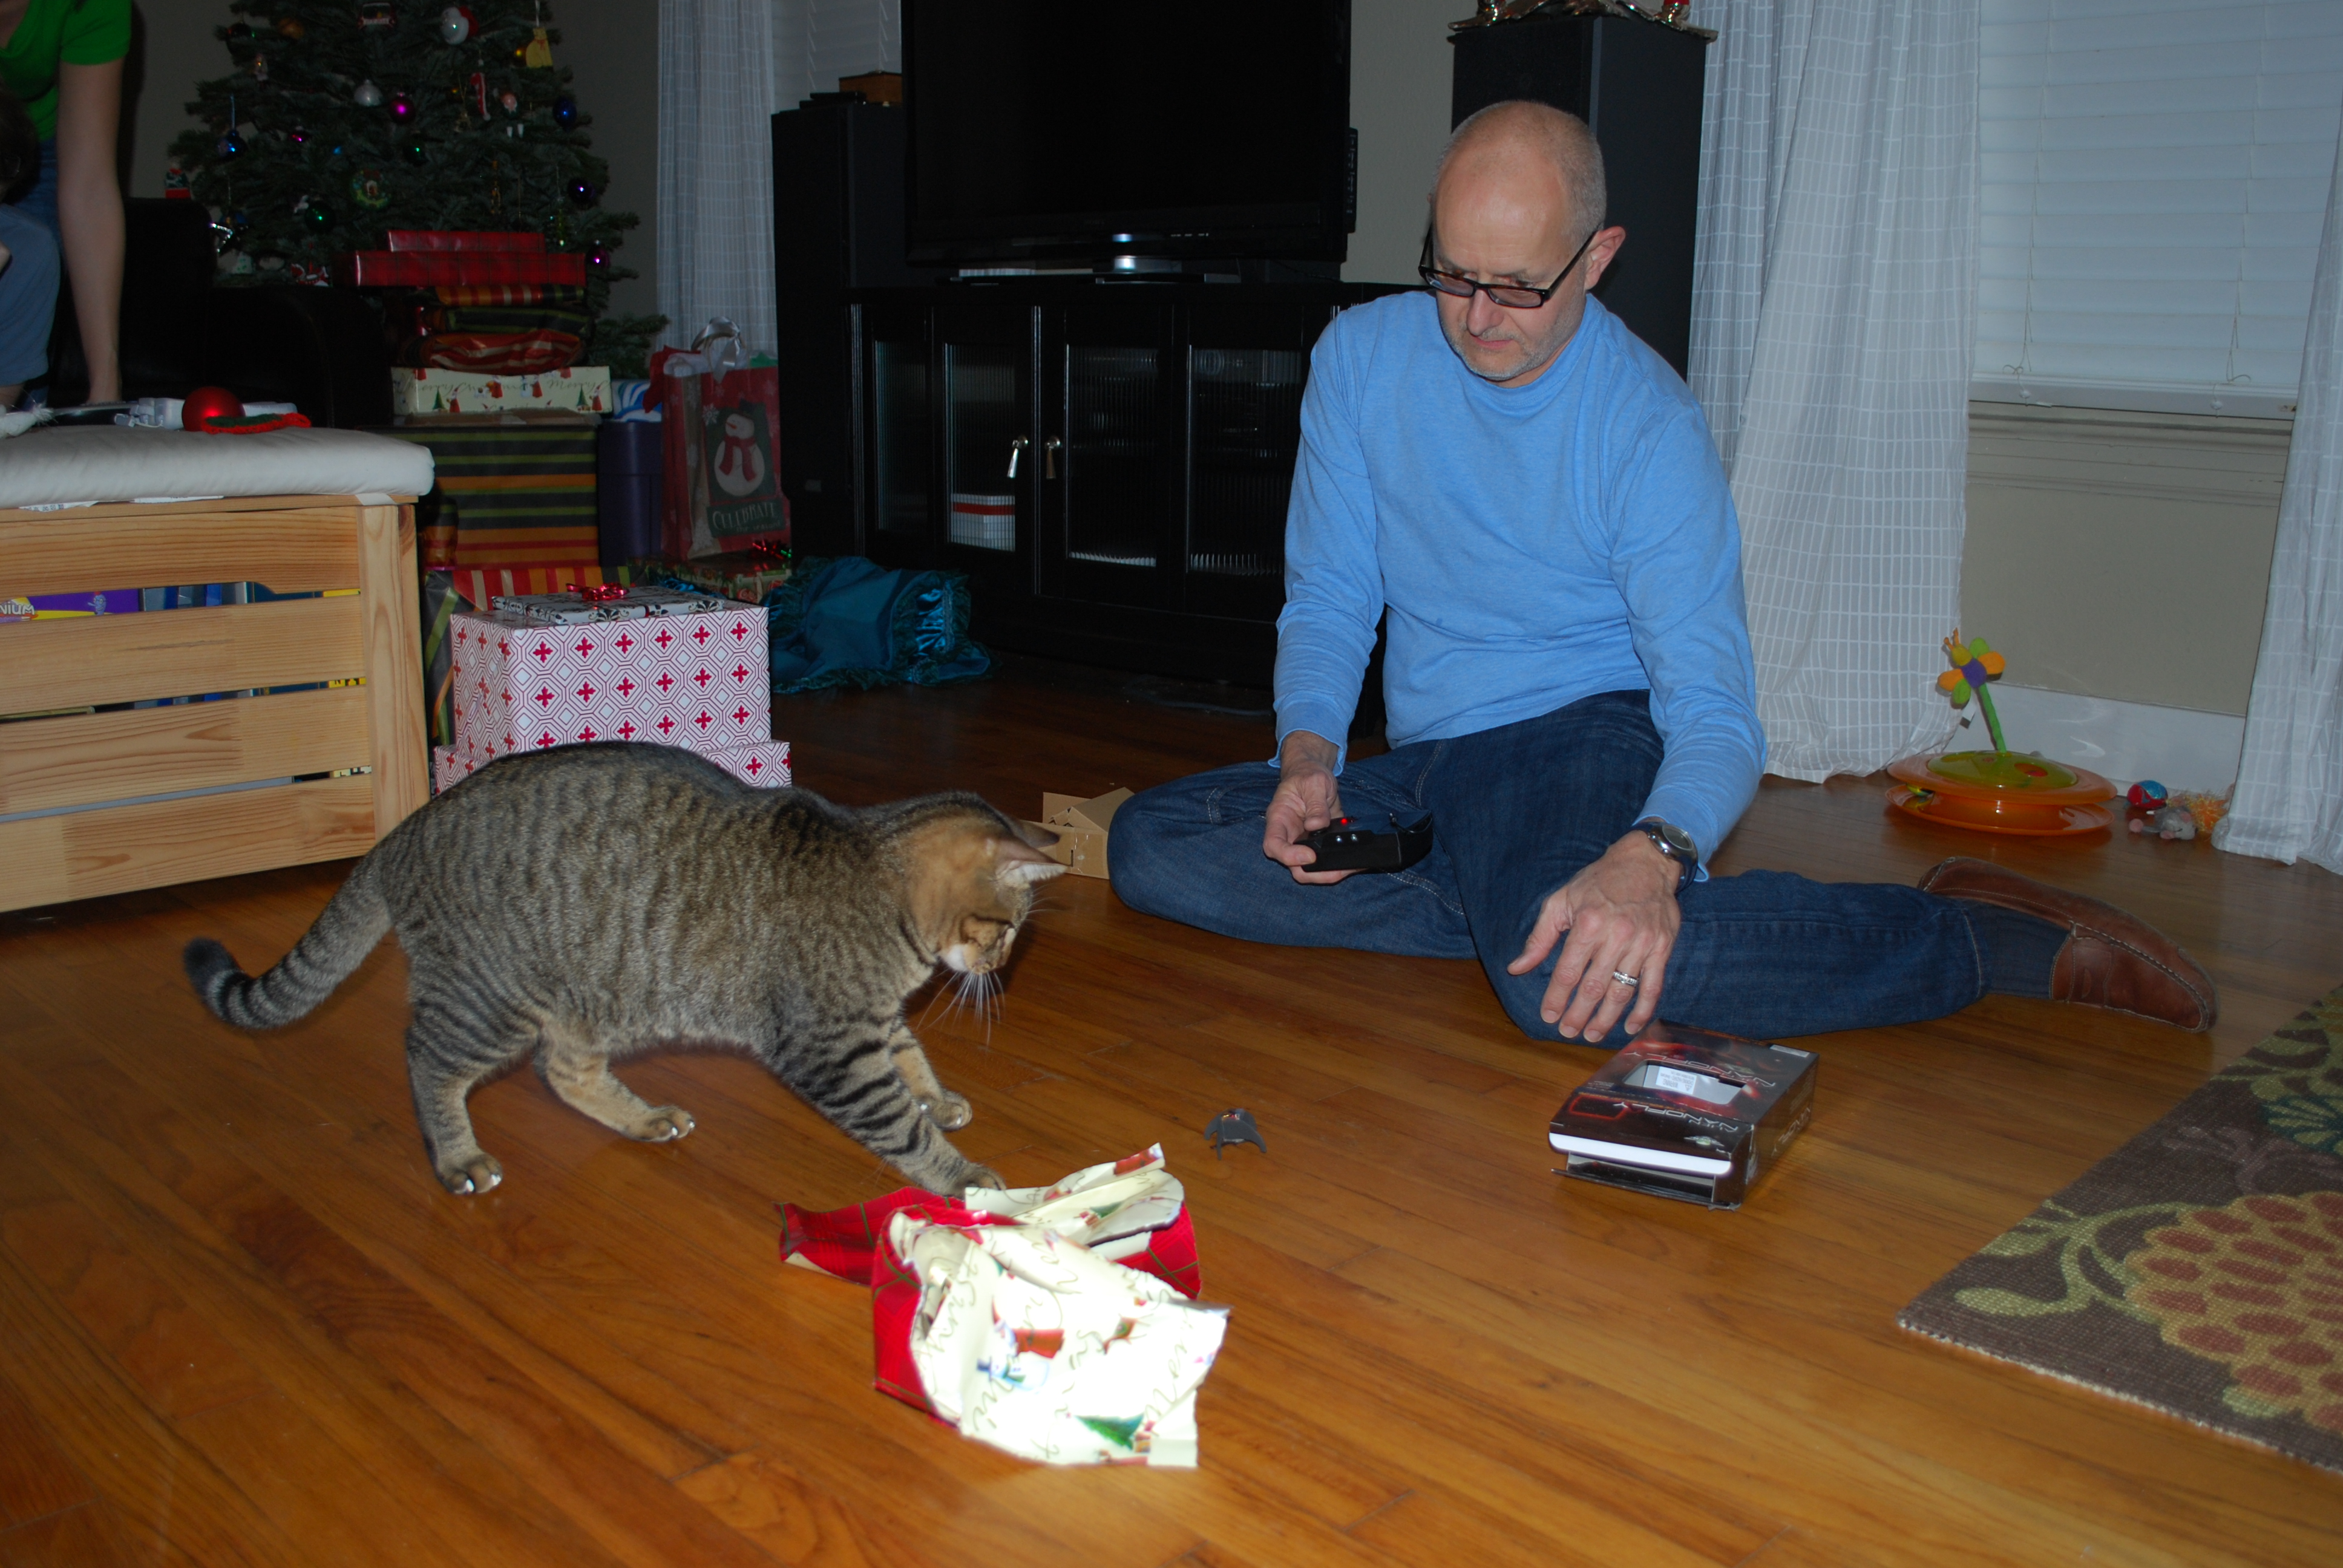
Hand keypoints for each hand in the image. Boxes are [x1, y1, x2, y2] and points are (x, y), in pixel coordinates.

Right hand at [1262, 730, 1354, 883]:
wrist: (1314, 773)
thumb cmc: (1307, 775)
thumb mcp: (1314, 783)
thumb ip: (1316, 804)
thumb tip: (1317, 826)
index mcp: (1279, 819)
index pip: (1273, 845)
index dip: (1289, 856)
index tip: (1310, 855)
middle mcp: (1289, 835)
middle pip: (1292, 865)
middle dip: (1313, 873)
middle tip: (1336, 871)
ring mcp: (1304, 842)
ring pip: (1309, 868)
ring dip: (1328, 873)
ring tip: (1349, 868)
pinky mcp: (1320, 843)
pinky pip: (1326, 860)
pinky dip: (1339, 865)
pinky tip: (1354, 863)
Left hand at [1506, 831, 1682, 1043]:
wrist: (1645, 863)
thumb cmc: (1598, 882)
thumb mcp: (1561, 900)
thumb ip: (1539, 937)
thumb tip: (1516, 968)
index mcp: (1588, 924)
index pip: (1568, 971)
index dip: (1556, 998)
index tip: (1548, 1016)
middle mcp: (1616, 936)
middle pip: (1594, 986)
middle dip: (1578, 1014)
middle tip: (1568, 1032)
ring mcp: (1642, 944)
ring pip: (1622, 990)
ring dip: (1606, 1018)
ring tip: (1592, 1034)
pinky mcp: (1662, 948)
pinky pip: (1653, 986)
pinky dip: (1643, 1010)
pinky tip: (1630, 1026)